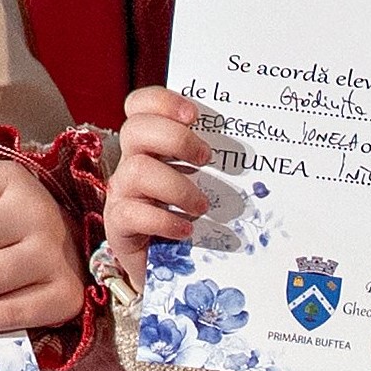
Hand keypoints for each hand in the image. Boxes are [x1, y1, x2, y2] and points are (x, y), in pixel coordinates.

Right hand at [106, 86, 215, 273]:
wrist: (172, 269)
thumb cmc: (194, 218)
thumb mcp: (205, 183)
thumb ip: (213, 160)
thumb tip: (251, 143)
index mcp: (151, 145)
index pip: (140, 106)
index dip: (162, 101)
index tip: (194, 115)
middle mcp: (132, 162)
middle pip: (135, 130)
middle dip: (175, 139)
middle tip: (206, 158)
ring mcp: (122, 193)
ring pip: (137, 171)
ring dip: (177, 186)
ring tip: (202, 205)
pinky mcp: (119, 225)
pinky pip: (132, 214)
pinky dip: (164, 221)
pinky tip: (186, 230)